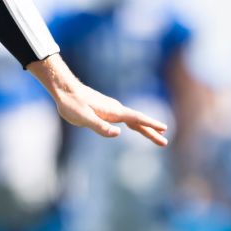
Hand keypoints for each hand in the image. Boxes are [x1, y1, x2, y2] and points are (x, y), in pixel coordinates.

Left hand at [51, 82, 169, 144]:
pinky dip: (135, 124)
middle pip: (138, 121)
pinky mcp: (106, 110)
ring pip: (132, 120)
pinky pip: (125, 119)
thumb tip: (118, 134)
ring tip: (157, 136)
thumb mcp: (83, 118)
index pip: (136, 119)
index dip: (150, 124)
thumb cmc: (72, 104)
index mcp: (113, 111)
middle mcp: (115, 109)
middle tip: (165, 142)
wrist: (64, 89)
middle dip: (152, 131)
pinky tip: (135, 128)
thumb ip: (100, 126)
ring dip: (145, 129)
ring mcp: (112, 109)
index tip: (164, 128)